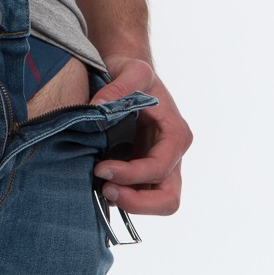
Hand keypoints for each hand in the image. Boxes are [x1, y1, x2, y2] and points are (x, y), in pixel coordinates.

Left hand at [90, 56, 191, 215]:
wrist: (129, 76)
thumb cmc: (135, 73)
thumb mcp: (132, 71)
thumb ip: (118, 87)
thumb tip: (97, 108)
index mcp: (175, 134)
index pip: (160, 168)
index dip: (132, 174)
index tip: (102, 169)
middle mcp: (172, 155)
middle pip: (168, 199)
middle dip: (138, 201)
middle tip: (106, 190)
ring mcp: (159, 166)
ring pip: (156, 202)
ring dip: (130, 203)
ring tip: (102, 189)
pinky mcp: (143, 170)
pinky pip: (139, 194)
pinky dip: (123, 196)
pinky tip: (101, 184)